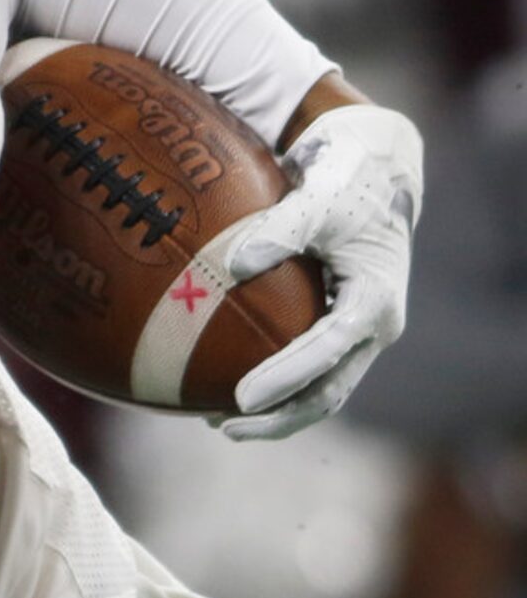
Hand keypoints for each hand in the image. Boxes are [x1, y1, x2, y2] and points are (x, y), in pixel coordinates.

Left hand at [219, 103, 422, 439]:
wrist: (377, 171)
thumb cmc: (345, 178)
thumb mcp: (319, 194)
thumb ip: (282, 226)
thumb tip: (235, 264)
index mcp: (375, 297)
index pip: (328, 349)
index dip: (286, 378)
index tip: (243, 398)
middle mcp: (375, 325)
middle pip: (328, 391)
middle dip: (278, 417)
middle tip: (224, 426)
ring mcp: (361, 333)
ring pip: (320, 391)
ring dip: (275, 414)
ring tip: (219, 422)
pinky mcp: (343, 332)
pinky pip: (309, 372)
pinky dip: (275, 388)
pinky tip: (226, 394)